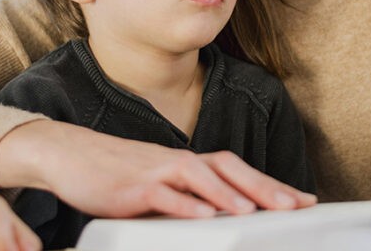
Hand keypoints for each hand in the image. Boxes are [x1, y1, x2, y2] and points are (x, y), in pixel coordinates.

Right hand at [0, 120, 316, 218]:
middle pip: (229, 168)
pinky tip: (204, 217)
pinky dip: (184, 204)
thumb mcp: (158, 186)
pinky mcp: (131, 186)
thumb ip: (187, 197)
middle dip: (265, 187)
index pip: (238, 170)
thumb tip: (218, 217)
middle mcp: (178, 162)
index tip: (303, 199)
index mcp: (188, 163)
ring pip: (199, 176)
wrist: (67, 154)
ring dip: (229, 193)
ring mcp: (155, 171)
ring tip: (254, 211)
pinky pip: (162, 194)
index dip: (271, 184)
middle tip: (296, 205)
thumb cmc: (115, 174)